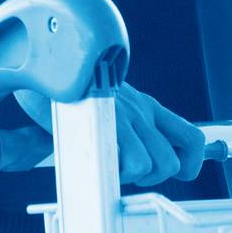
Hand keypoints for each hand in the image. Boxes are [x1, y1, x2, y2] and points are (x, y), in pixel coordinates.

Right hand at [14, 84, 206, 185]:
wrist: (39, 55)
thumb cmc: (66, 88)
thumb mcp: (105, 105)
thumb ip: (120, 129)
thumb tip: (124, 162)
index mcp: (146, 106)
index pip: (192, 138)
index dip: (190, 164)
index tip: (174, 174)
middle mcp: (142, 110)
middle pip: (173, 162)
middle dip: (152, 177)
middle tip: (125, 171)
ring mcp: (125, 115)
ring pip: (154, 166)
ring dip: (132, 177)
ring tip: (106, 165)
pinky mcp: (107, 120)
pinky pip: (132, 162)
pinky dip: (116, 174)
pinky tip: (95, 162)